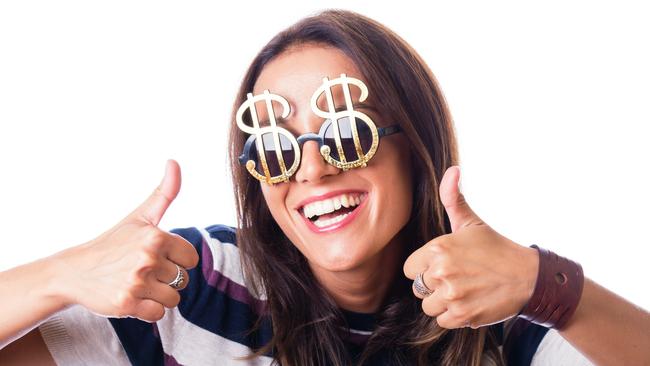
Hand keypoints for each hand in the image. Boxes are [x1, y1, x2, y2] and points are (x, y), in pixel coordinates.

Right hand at [50, 159, 198, 321]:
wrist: (74, 272)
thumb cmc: (113, 243)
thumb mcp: (140, 216)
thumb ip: (164, 192)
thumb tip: (174, 161)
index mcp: (155, 237)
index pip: (191, 258)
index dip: (176, 259)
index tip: (156, 256)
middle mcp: (147, 259)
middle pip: (183, 279)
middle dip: (166, 278)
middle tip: (142, 271)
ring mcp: (137, 282)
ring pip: (174, 298)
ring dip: (158, 295)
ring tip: (137, 284)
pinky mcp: (127, 304)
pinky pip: (158, 314)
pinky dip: (148, 310)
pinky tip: (132, 298)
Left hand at [403, 166, 538, 328]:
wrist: (528, 277)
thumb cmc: (496, 249)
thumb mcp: (471, 222)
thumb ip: (453, 198)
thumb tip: (452, 170)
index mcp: (438, 248)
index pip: (409, 269)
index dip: (423, 269)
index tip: (441, 267)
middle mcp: (441, 272)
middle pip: (417, 288)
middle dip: (433, 286)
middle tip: (456, 279)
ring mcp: (452, 295)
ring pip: (428, 306)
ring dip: (442, 303)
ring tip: (463, 291)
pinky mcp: (462, 315)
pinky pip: (442, 321)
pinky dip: (454, 316)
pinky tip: (469, 303)